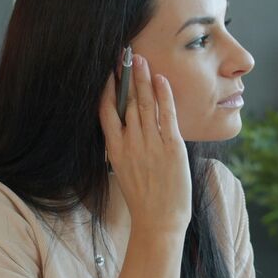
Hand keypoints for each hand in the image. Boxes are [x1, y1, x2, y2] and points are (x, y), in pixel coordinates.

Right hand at [99, 52, 190, 236]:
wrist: (159, 222)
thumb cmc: (144, 200)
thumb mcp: (124, 171)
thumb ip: (123, 148)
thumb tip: (124, 129)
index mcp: (115, 150)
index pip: (105, 112)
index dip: (106, 89)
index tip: (107, 72)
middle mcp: (131, 144)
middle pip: (126, 103)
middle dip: (125, 76)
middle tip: (124, 55)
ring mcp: (151, 144)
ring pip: (145, 104)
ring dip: (143, 79)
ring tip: (139, 60)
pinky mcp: (172, 147)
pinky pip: (167, 114)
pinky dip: (164, 95)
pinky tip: (161, 79)